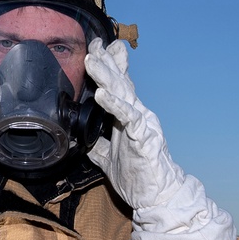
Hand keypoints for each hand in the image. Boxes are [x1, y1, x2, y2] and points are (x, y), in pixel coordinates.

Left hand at [84, 38, 183, 211]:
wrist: (157, 197)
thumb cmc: (137, 176)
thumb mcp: (108, 159)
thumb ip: (96, 145)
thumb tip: (81, 138)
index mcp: (128, 118)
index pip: (117, 86)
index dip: (108, 66)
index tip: (95, 48)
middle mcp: (137, 115)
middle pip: (120, 82)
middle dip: (106, 61)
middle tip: (94, 43)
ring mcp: (142, 124)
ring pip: (123, 94)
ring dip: (106, 75)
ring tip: (91, 60)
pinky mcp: (143, 138)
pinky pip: (128, 117)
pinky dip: (114, 104)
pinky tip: (101, 95)